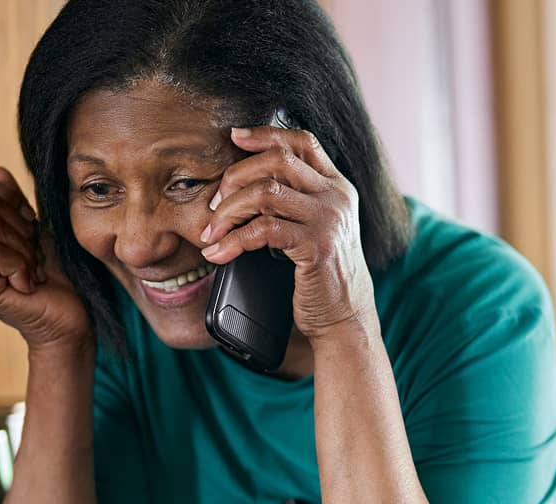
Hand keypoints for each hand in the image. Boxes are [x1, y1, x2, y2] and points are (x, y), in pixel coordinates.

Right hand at [0, 167, 90, 349]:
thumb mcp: (35, 230)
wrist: (70, 319)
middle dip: (21, 228)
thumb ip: (13, 203)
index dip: (8, 200)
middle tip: (34, 257)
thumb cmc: (56, 277)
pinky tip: (28, 284)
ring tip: (31, 271)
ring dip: (24, 249)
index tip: (30, 225)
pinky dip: (21, 264)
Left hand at [199, 127, 376, 340]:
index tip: (234, 137)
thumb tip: (244, 180)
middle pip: (278, 160)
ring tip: (211, 232)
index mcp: (337, 187)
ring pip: (266, 192)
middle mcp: (337, 197)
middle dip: (235, 176)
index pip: (302, 141)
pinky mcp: (317, 246)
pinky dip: (233, 241)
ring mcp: (330, 220)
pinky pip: (263, 230)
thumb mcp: (316, 228)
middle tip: (214, 203)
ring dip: (228, 211)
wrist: (344, 316)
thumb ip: (295, 200)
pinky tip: (219, 253)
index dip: (266, 134)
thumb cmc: (322, 274)